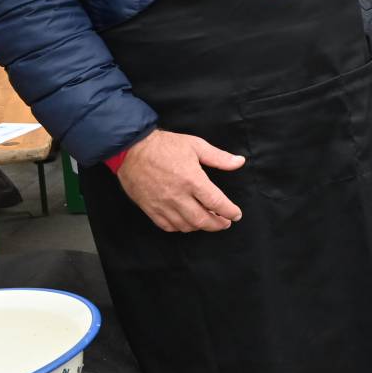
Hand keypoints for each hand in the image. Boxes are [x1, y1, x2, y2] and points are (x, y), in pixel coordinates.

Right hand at [116, 128, 243, 232]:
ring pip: (186, 225)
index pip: (216, 203)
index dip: (229, 211)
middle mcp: (178, 195)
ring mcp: (163, 204)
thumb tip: (239, 162)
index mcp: (192, 180)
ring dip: (200, 227)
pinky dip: (180, 228)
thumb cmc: (164, 145)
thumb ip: (219, 157)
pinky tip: (187, 223)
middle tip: (225, 223)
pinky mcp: (150, 208)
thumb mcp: (196, 145)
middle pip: (202, 220)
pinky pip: (168, 226)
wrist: (131, 149)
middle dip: (218, 224)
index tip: (236, 215)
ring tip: (208, 222)